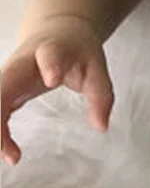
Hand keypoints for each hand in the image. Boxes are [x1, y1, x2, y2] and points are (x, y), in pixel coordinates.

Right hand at [1, 15, 113, 165]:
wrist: (58, 31)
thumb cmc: (75, 51)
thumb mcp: (96, 66)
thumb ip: (101, 94)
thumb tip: (101, 126)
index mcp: (51, 50)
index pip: (49, 54)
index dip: (51, 64)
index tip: (53, 79)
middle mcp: (22, 63)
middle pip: (3, 85)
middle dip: (0, 113)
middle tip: (9, 144)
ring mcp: (7, 76)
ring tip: (10, 155)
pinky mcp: (3, 90)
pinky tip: (8, 152)